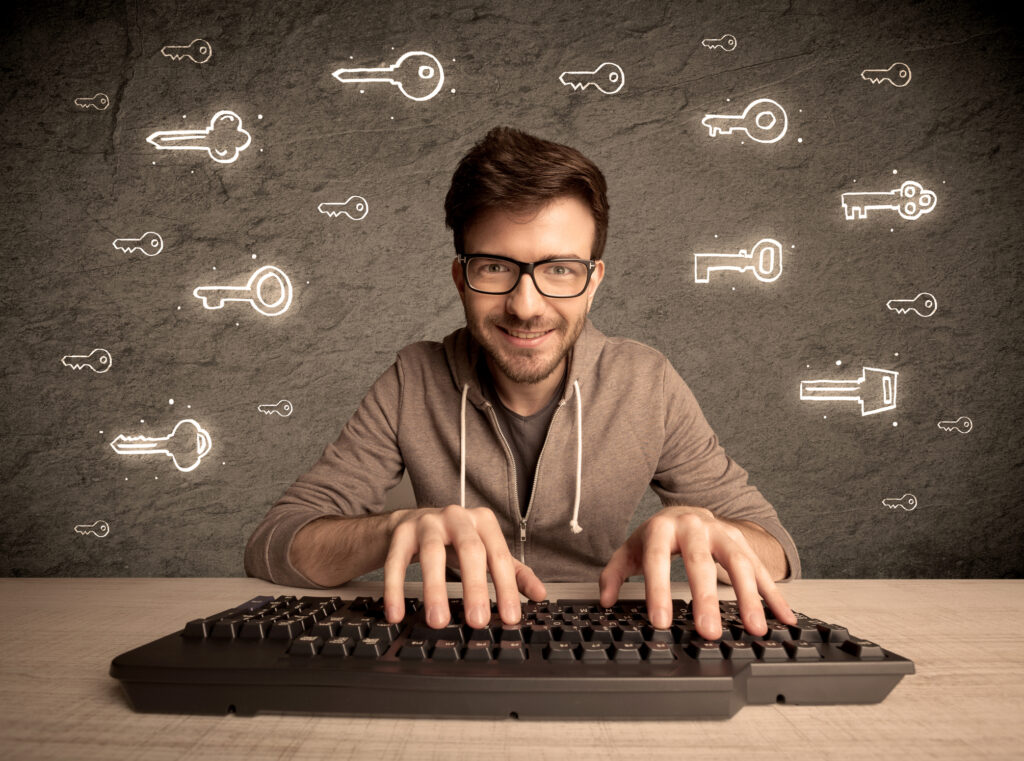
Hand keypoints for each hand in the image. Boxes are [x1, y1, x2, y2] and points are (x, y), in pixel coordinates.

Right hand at [383, 504, 546, 628]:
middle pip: (469, 550)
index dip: (506, 588)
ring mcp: (427, 522)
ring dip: (435, 590)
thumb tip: (539, 595)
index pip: (499, 557)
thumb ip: (513, 572)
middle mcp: (457, 517)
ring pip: (431, 554)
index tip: (509, 617)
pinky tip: (397, 613)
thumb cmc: (455, 540)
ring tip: (438, 622)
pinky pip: (397, 561)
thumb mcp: (486, 551)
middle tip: (477, 621)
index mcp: (483, 522)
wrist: (412, 521)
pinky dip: (395, 588)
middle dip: (474, 587)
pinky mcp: (401, 532)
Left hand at [598, 506, 795, 639]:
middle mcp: (695, 528)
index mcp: (663, 529)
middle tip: (709, 631)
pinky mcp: (743, 544)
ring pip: (738, 564)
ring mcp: (723, 534)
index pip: (658, 560)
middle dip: (707, 599)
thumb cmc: (658, 537)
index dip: (658, 591)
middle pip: (702, 563)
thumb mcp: (631, 550)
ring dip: (749, 598)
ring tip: (754, 629)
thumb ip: (614, 574)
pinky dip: (775, 595)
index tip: (662, 622)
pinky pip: (761, 570)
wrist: (688, 511)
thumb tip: (605, 601)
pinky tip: (784, 618)